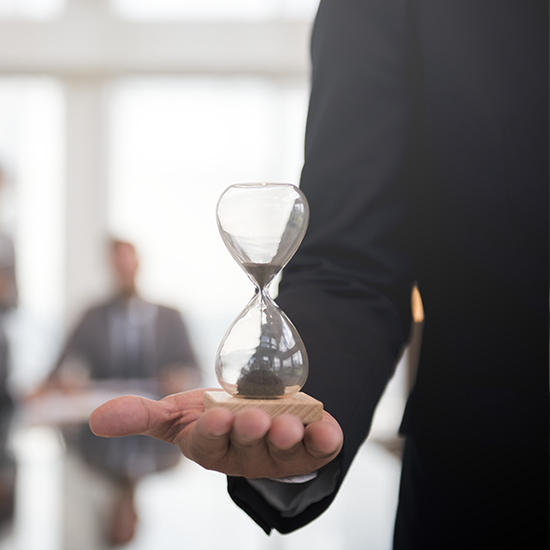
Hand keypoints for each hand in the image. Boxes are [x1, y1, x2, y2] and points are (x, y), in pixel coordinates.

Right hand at [89, 388, 342, 478]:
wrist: (260, 411)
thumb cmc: (215, 414)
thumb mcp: (178, 413)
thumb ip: (140, 415)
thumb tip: (94, 420)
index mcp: (213, 447)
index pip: (210, 443)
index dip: (214, 431)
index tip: (217, 415)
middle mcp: (247, 454)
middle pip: (247, 445)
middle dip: (250, 431)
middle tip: (253, 417)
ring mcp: (280, 453)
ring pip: (283, 449)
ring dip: (286, 436)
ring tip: (288, 422)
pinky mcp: (310, 447)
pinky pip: (320, 447)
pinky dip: (326, 439)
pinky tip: (328, 429)